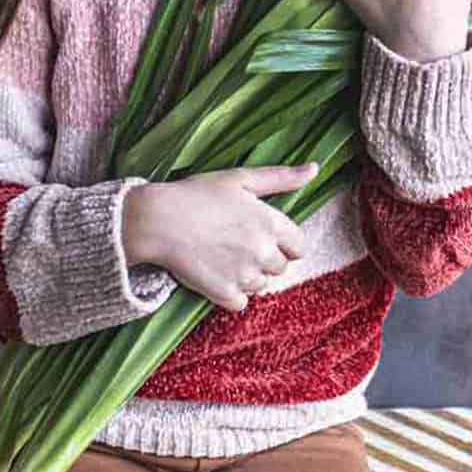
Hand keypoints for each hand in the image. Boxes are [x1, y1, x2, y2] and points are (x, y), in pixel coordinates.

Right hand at [123, 164, 316, 312]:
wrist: (157, 221)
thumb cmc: (197, 195)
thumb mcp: (240, 178)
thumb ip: (281, 177)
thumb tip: (314, 168)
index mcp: (271, 223)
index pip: (299, 246)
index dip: (283, 242)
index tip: (262, 237)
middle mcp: (264, 252)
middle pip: (280, 267)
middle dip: (264, 259)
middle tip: (235, 244)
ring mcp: (245, 275)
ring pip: (260, 285)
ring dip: (248, 276)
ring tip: (222, 256)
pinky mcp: (225, 294)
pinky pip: (240, 302)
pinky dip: (230, 294)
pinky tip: (214, 274)